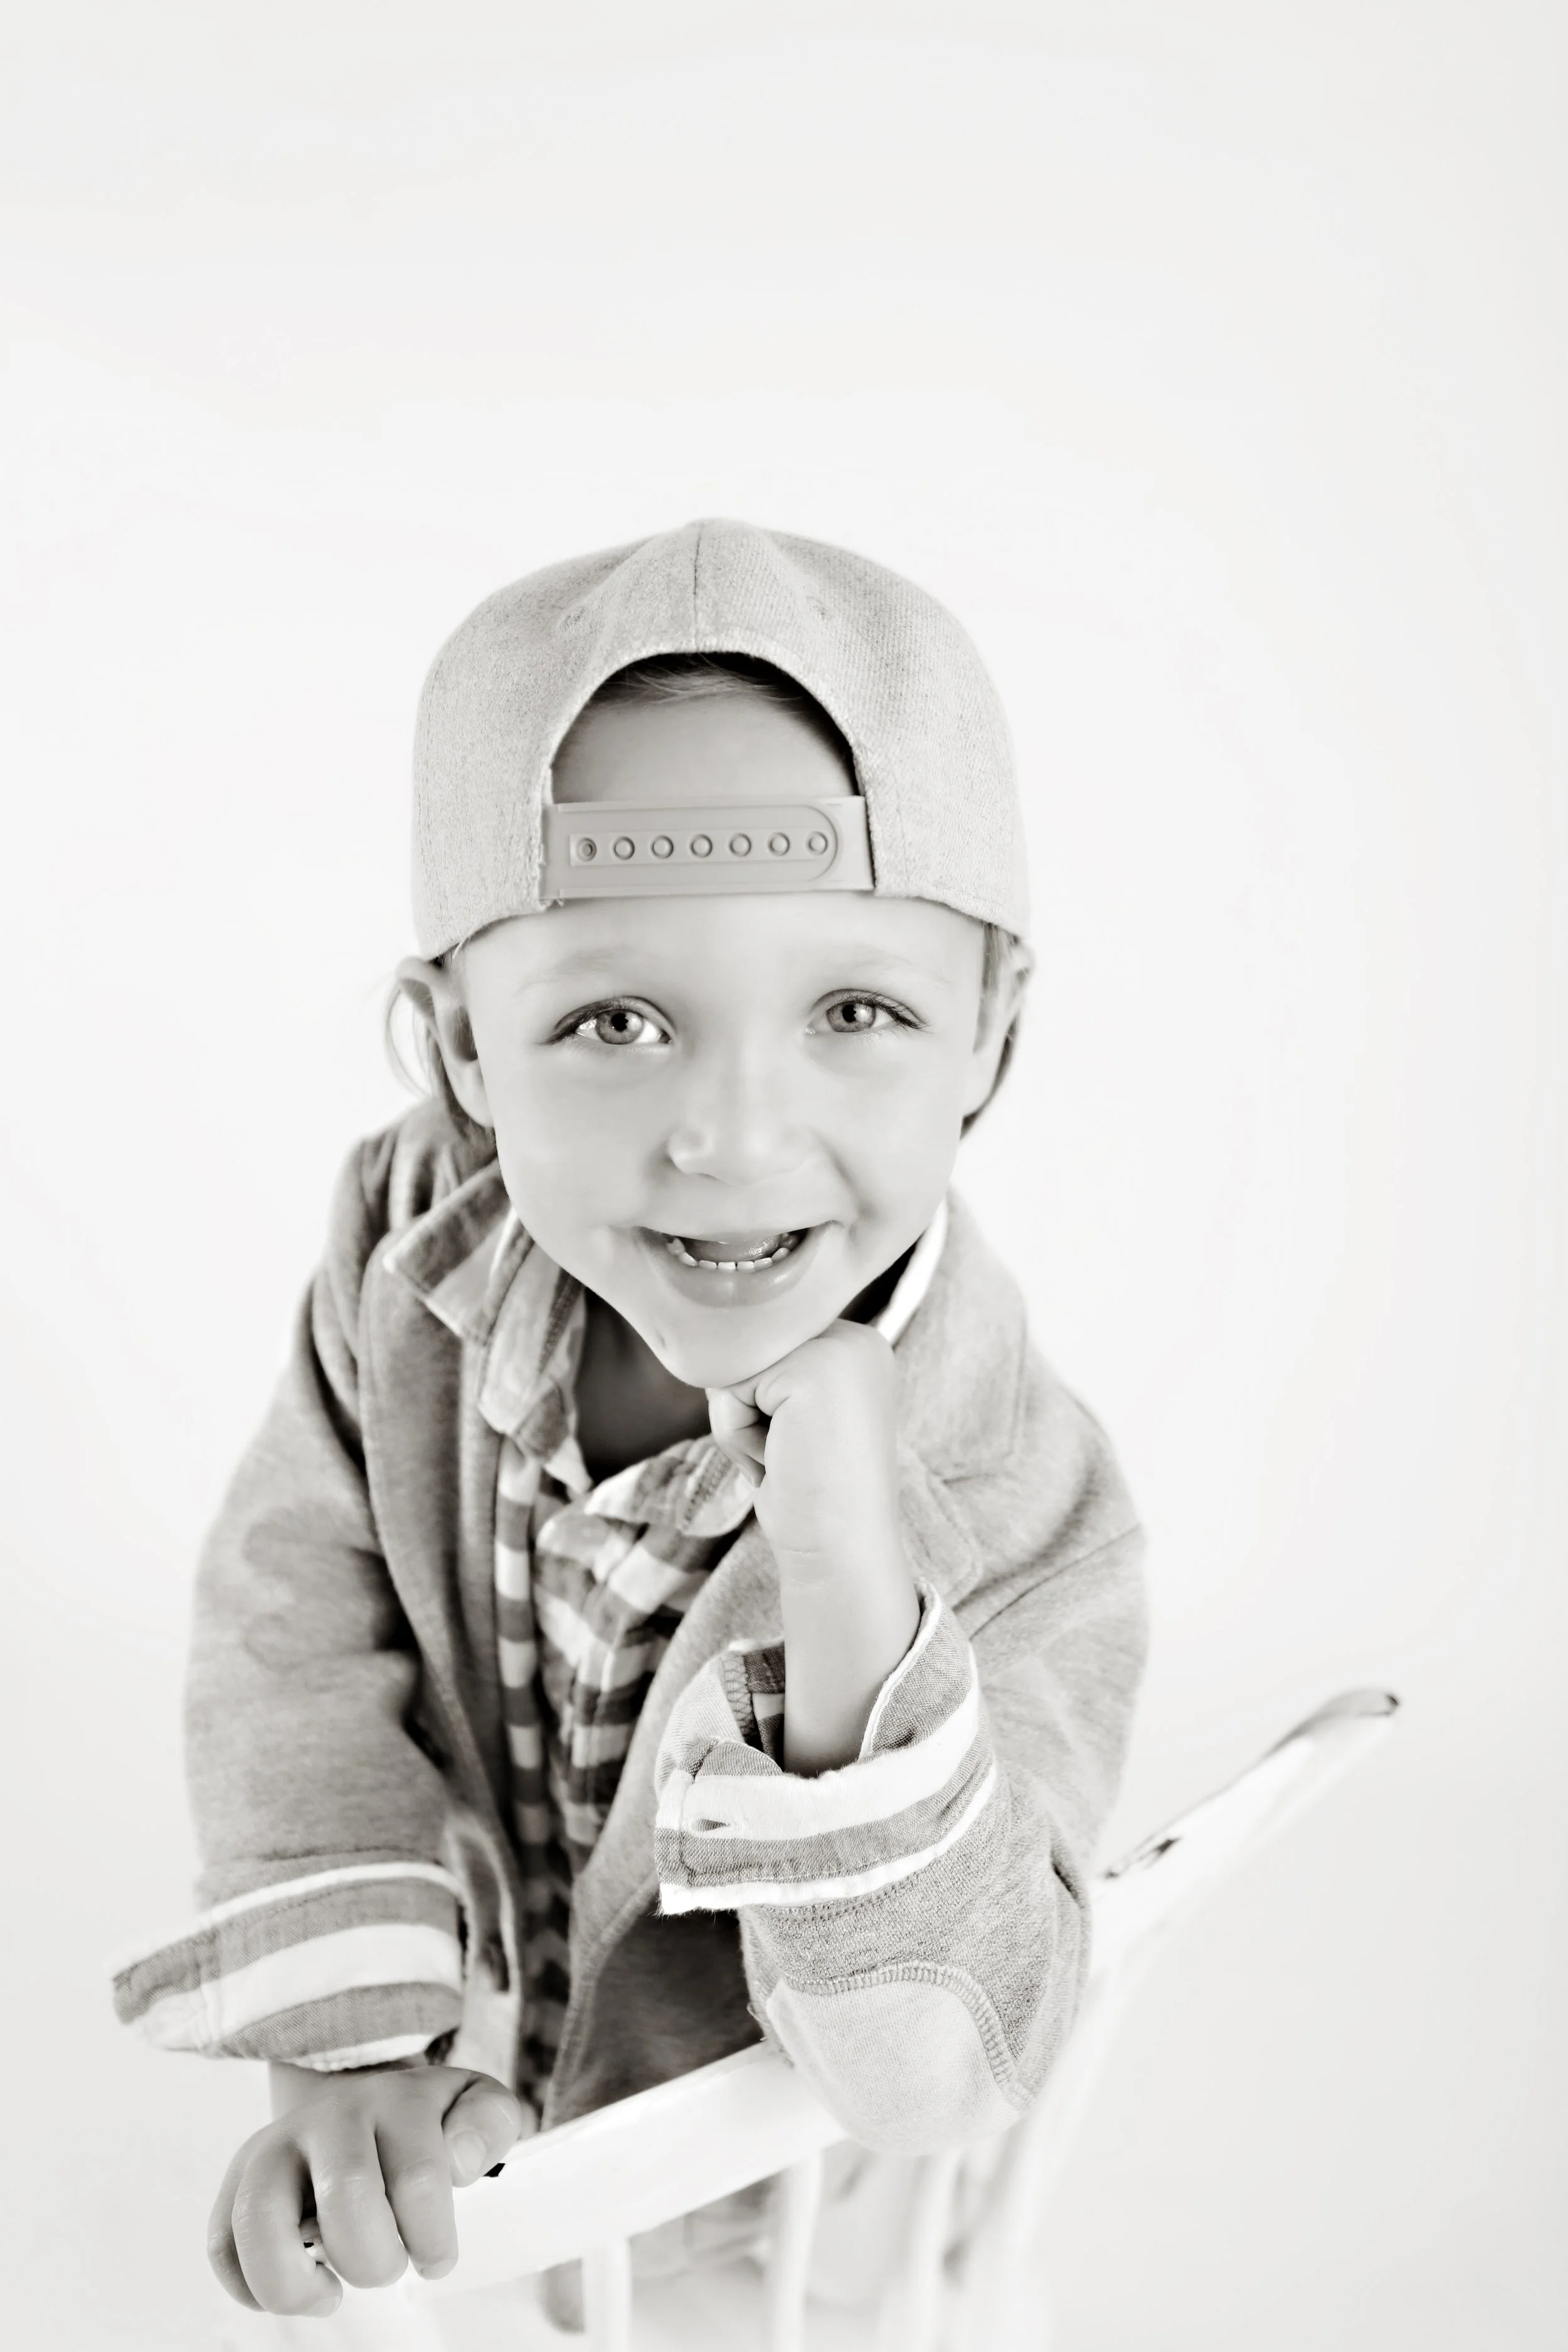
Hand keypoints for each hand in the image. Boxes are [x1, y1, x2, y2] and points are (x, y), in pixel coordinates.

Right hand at [208, 2063, 522, 2317]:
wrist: (359, 2098)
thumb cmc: (425, 2124)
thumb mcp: (475, 2107)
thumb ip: (489, 2124)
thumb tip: (459, 2164)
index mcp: (395, 2101)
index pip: (418, 2179)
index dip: (433, 2239)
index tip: (435, 2257)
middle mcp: (328, 2118)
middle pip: (346, 2199)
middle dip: (377, 2260)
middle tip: (389, 2264)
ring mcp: (274, 2147)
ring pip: (258, 2221)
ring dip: (298, 2283)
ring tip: (330, 2293)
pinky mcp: (235, 2181)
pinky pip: (220, 2244)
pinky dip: (251, 2287)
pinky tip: (299, 2284)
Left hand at [707, 1320, 902, 1577]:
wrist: (840, 1552)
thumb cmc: (808, 1494)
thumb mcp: (790, 1413)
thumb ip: (767, 1371)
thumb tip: (708, 1349)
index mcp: (857, 1347)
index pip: (766, 1346)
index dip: (760, 1401)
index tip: (798, 1445)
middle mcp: (857, 1339)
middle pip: (747, 1350)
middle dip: (747, 1409)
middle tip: (790, 1454)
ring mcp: (839, 1350)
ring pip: (734, 1367)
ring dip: (739, 1422)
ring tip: (786, 1457)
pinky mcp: (812, 1370)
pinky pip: (729, 1388)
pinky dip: (736, 1434)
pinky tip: (780, 1460)